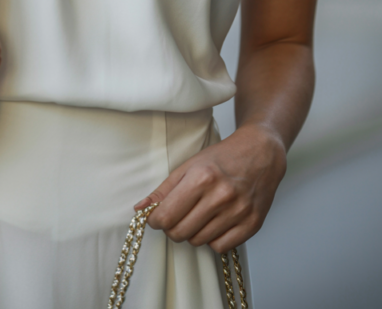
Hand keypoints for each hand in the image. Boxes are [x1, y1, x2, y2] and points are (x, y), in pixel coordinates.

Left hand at [135, 124, 286, 251]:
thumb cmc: (223, 158)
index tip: (156, 218)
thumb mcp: (189, 166)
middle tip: (177, 216)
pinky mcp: (252, 224)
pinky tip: (215, 222)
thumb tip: (140, 209)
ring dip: (193, 232)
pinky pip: (220, 247)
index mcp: (201, 178)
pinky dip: (213, 239)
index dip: (155, 220)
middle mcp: (220, 196)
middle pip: (180, 232)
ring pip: (199, 241)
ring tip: (199, 214)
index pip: (166, 216)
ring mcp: (238, 212)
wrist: (260, 154)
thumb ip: (164, 190)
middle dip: (172, 228)